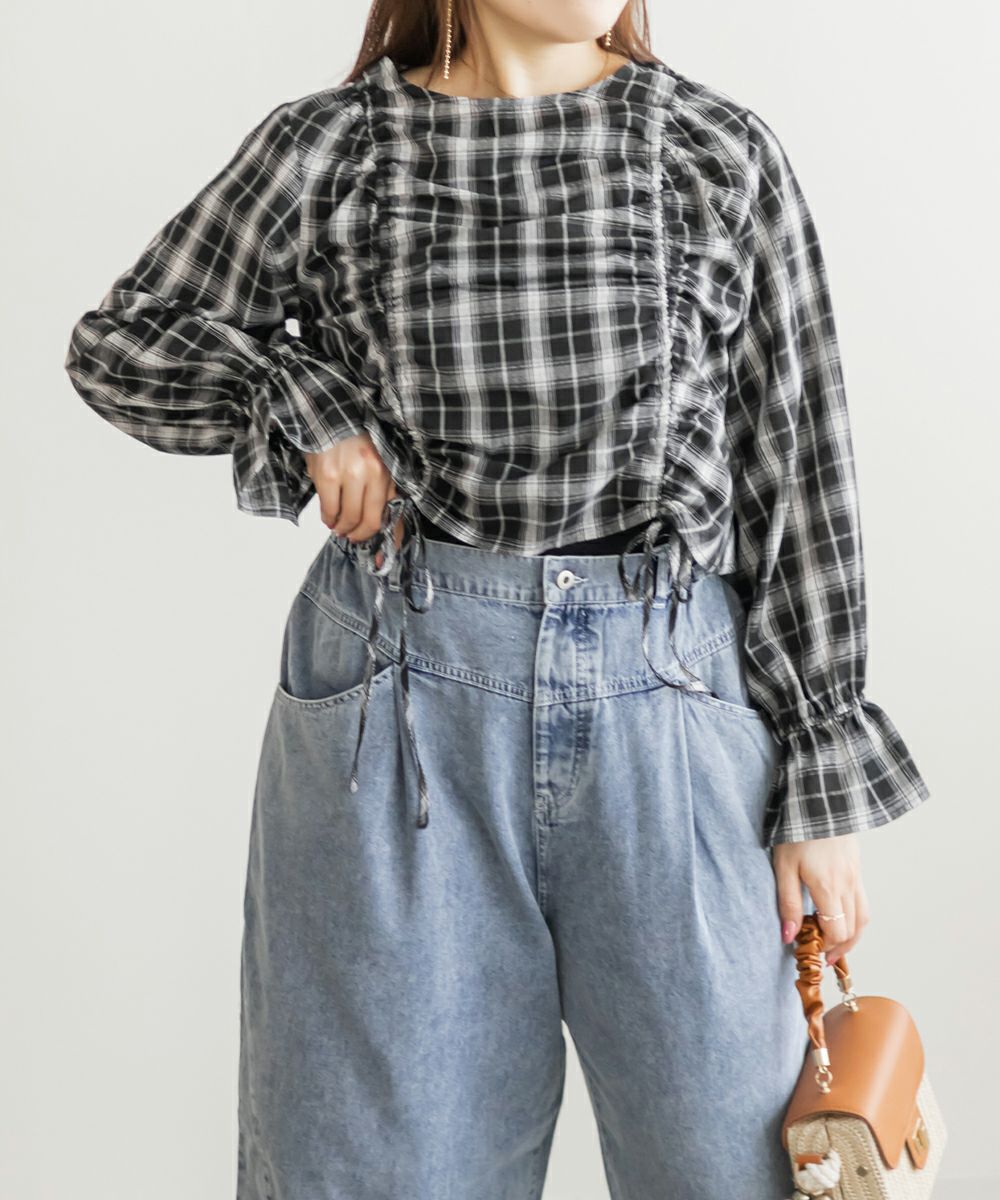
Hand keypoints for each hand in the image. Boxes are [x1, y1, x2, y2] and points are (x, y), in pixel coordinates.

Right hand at [304, 434, 403, 565]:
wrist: (332, 417)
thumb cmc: (357, 442)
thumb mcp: (378, 464)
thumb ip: (384, 493)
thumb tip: (391, 530)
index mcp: (388, 472)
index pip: (392, 513)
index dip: (389, 539)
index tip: (381, 555)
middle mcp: (373, 474)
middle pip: (370, 520)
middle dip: (359, 535)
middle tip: (352, 537)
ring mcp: (350, 474)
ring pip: (349, 517)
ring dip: (342, 528)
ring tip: (338, 527)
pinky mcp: (328, 475)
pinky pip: (329, 509)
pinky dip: (328, 519)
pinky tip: (328, 519)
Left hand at [772, 833, 869, 964]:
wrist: (820, 802)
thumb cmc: (797, 832)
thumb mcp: (783, 867)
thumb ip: (787, 903)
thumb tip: (788, 936)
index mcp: (828, 888)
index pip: (836, 932)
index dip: (826, 947)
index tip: (811, 950)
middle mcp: (848, 885)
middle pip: (853, 930)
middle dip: (838, 947)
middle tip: (821, 953)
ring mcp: (856, 877)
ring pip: (863, 918)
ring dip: (851, 935)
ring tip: (834, 944)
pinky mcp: (858, 869)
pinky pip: (863, 902)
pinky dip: (856, 918)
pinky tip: (840, 917)